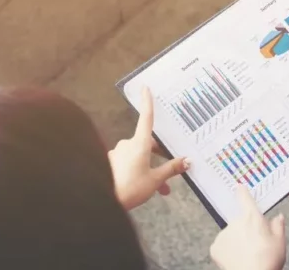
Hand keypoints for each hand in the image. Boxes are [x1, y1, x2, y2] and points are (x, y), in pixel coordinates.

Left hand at [109, 86, 189, 209]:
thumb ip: (171, 169)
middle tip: (172, 170)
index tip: (145, 88)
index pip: (146, 118)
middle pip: (147, 143)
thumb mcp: (155, 180)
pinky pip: (129, 164)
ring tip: (161, 189)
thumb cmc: (130, 188)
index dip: (147, 102)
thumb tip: (187, 161)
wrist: (102, 201)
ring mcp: (117, 154)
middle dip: (160, 157)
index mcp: (139, 144)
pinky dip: (138, 173)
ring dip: (150, 168)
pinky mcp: (111, 164)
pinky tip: (144, 189)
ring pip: (139, 157)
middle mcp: (127, 145)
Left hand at [210, 185, 286, 269]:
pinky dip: (227, 250)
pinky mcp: (215, 247)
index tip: (239, 187)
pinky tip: (236, 258)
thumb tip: (278, 217)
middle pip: (240, 221)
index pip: (244, 198)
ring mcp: (223, 234)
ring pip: (231, 234)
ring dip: (236, 240)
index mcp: (251, 217)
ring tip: (247, 254)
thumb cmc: (268, 260)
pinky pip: (222, 245)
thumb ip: (278, 225)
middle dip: (245, 229)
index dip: (242, 191)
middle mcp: (235, 222)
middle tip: (255, 244)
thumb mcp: (280, 241)